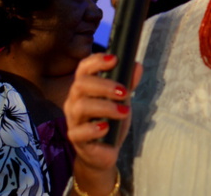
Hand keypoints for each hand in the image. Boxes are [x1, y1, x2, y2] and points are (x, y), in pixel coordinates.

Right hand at [64, 53, 141, 189]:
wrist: (104, 151)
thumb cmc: (110, 120)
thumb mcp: (122, 100)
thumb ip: (128, 83)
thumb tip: (137, 66)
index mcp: (85, 87)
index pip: (84, 68)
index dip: (97, 61)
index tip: (114, 59)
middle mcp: (75, 100)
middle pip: (81, 84)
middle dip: (105, 85)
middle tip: (124, 92)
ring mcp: (73, 119)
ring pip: (80, 107)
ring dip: (105, 107)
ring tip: (124, 111)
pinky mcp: (75, 138)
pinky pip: (79, 132)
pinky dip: (94, 128)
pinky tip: (107, 128)